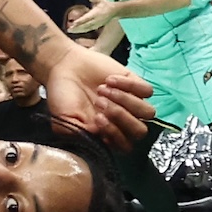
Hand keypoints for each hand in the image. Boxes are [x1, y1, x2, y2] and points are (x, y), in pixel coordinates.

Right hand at [42, 47, 156, 149]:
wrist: (64, 66)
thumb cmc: (63, 95)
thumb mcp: (64, 118)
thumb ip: (81, 133)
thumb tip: (100, 137)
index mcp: (108, 134)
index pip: (125, 145)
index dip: (114, 133)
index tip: (97, 118)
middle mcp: (124, 121)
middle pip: (140, 131)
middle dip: (120, 116)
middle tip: (99, 101)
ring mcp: (132, 103)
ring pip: (148, 112)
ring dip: (125, 100)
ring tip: (102, 89)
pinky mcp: (135, 85)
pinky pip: (147, 91)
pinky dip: (129, 85)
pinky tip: (109, 79)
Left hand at [67, 0, 118, 34]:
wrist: (115, 11)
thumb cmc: (105, 4)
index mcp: (96, 13)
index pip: (87, 18)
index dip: (80, 21)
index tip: (74, 23)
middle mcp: (96, 20)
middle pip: (86, 25)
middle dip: (77, 28)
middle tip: (69, 29)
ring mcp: (97, 24)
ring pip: (87, 28)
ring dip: (78, 30)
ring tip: (70, 31)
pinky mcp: (97, 26)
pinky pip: (89, 29)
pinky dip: (82, 31)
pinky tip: (76, 31)